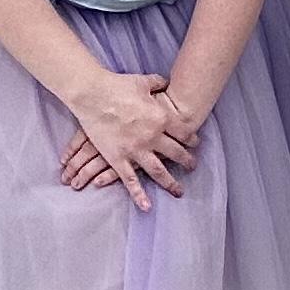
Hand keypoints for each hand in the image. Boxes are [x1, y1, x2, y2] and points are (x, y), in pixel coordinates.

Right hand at [67, 70, 200, 211]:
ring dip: (170, 182)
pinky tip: (147, 207)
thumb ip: (157, 83)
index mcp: (162, 118)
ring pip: (158, 171)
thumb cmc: (118, 85)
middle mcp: (153, 137)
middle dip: (186, 161)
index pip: (183, 132)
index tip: (195, 144)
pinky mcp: (118, 158)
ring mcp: (136, 150)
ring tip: (179, 191)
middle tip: (192, 166)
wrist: (93, 94)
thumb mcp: (143, 82)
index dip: (191, 139)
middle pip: (176, 153)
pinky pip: (130, 181)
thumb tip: (165, 82)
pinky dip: (139, 195)